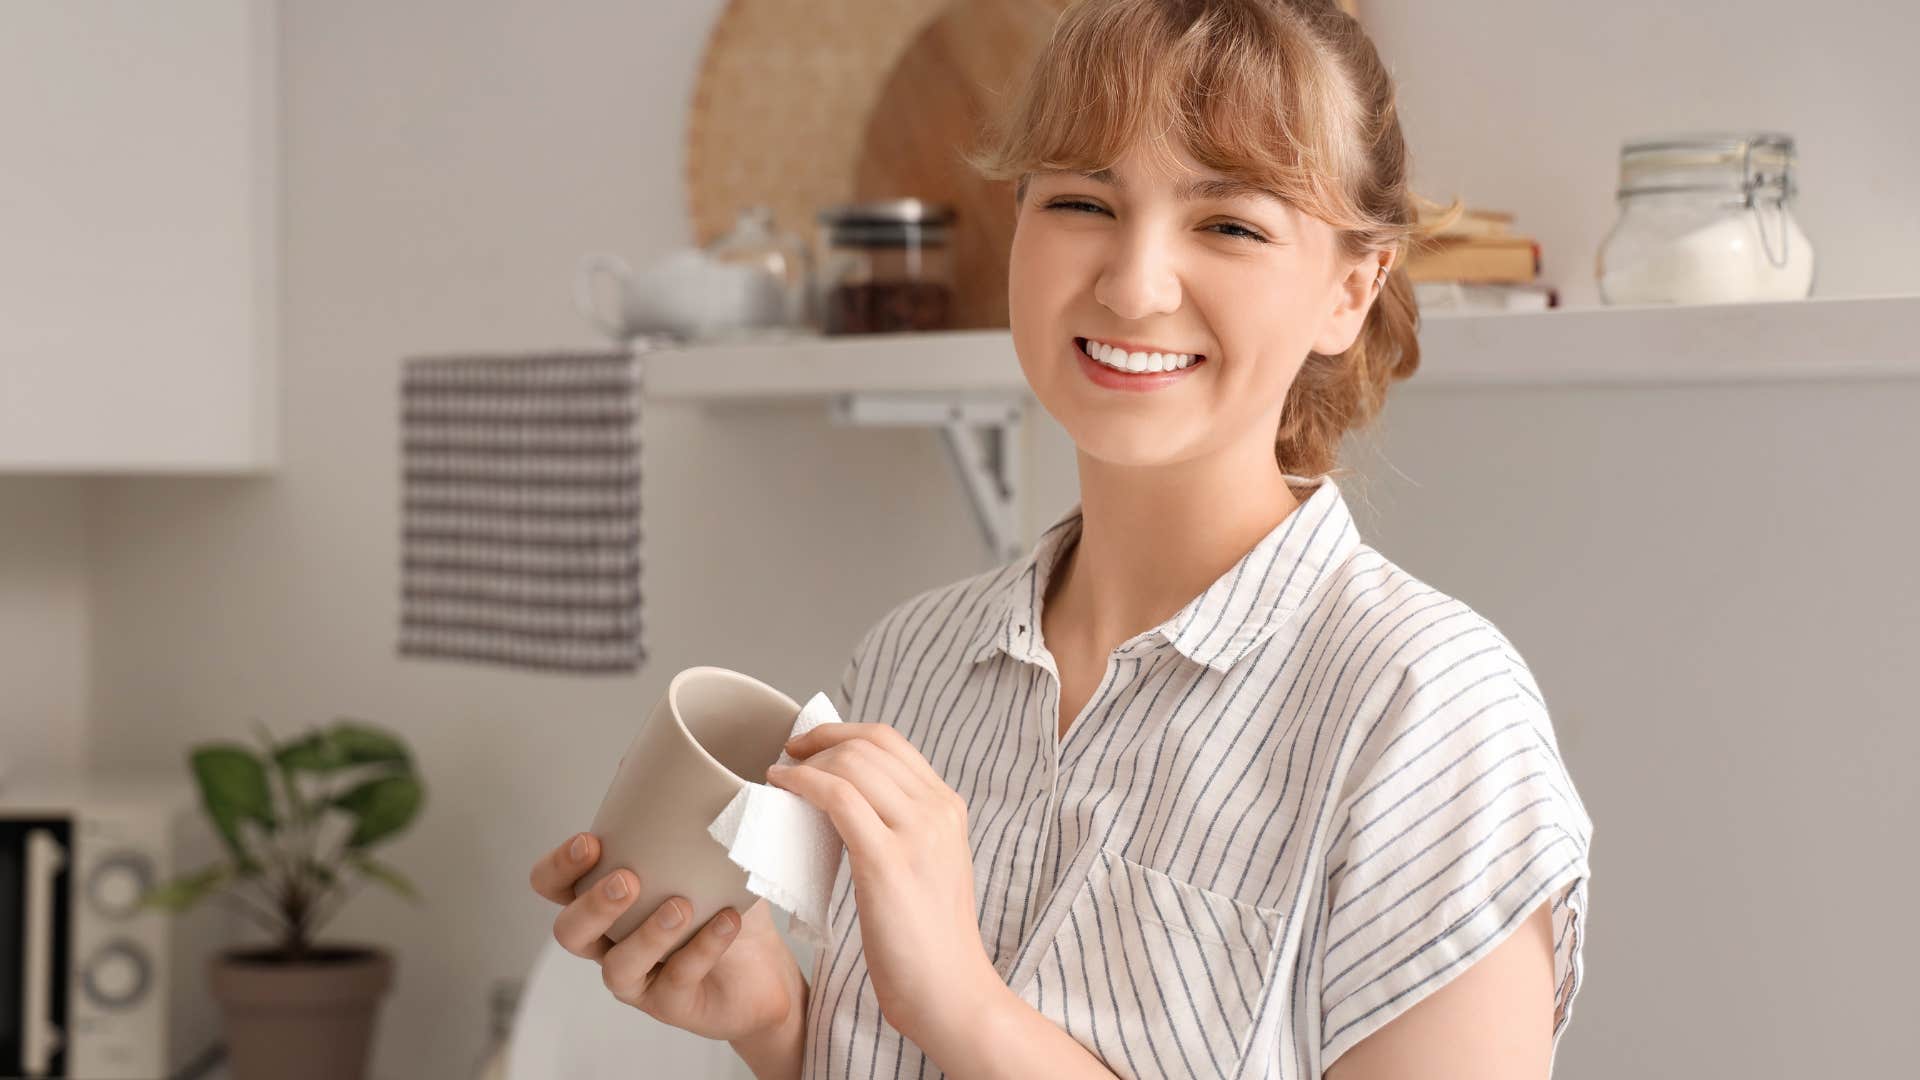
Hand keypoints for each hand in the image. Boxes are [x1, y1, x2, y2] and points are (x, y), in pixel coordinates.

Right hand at [528, 832, 801, 1043]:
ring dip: (647, 934)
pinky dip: (702, 949)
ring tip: (680, 905)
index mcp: (604, 900)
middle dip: (593, 904)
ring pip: (617, 967)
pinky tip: (727, 921)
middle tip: (627, 878)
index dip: (559, 868)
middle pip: (570, 932)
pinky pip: (676, 981)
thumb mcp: (702, 854)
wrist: (765, 971)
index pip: (554, 886)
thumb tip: (669, 752)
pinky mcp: (671, 1005)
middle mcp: (610, 942)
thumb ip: (679, 813)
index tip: (591, 842)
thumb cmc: (722, 904)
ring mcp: (638, 979)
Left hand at [767, 724, 1000, 1044]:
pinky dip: (802, 784)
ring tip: (779, 777)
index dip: (841, 732)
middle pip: (868, 744)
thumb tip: (846, 803)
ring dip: (806, 762)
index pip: (891, 741)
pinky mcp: (888, 861)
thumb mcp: (928, 866)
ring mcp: (917, 833)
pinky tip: (781, 790)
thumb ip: (902, 829)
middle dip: (818, 741)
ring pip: (851, 763)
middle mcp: (938, 810)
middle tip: (786, 758)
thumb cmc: (928, 942)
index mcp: (948, 807)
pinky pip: (837, 797)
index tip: (809, 746)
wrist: (950, 992)